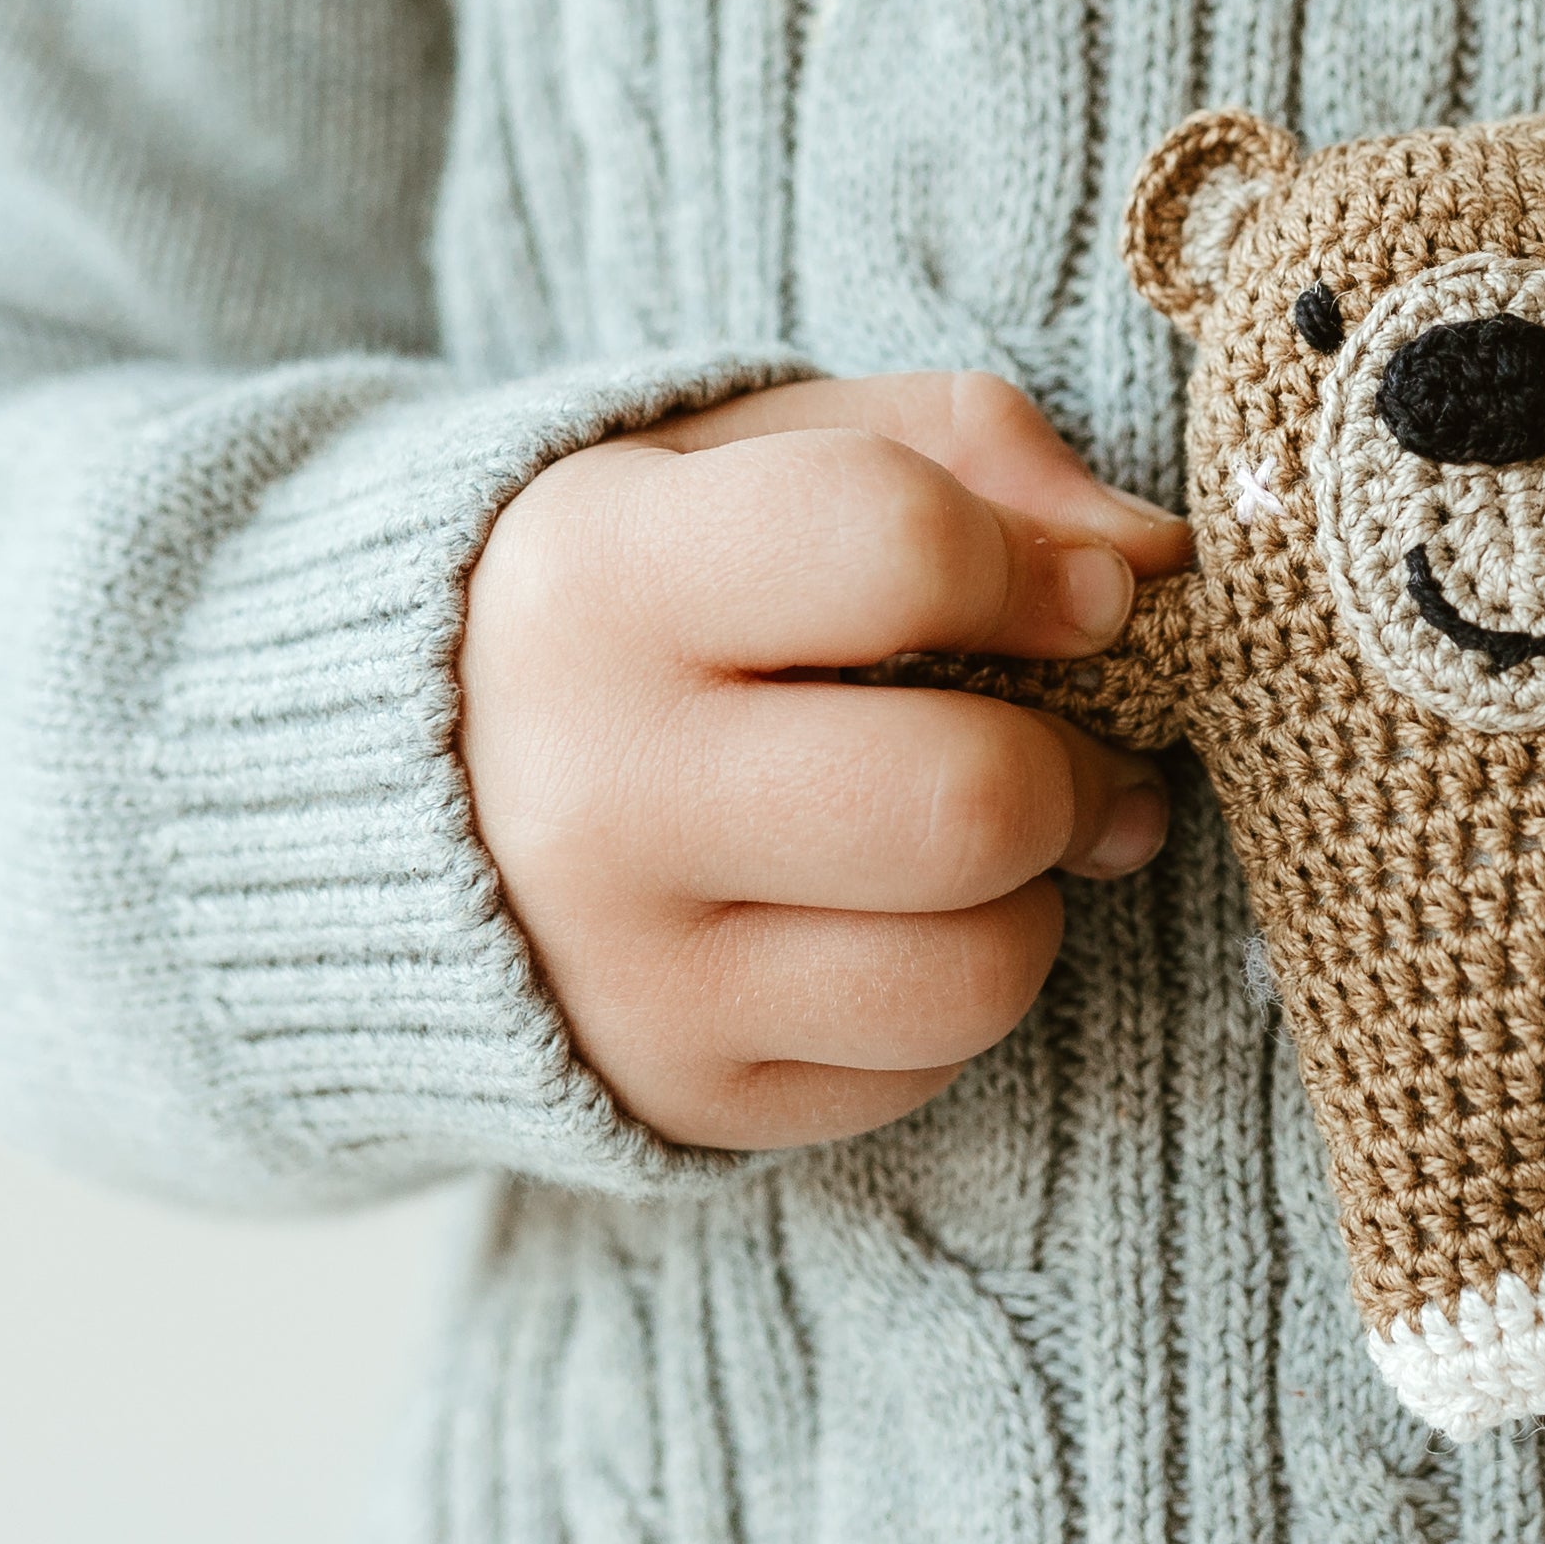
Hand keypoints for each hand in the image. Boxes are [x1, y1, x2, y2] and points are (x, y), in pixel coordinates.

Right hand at [464, 372, 1191, 1150]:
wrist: (395, 794)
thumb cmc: (642, 588)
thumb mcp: (752, 453)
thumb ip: (959, 449)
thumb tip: (1148, 556)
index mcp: (599, 576)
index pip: (897, 544)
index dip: (1042, 566)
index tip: (1077, 595)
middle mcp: (595, 790)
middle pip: (969, 796)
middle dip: (1074, 762)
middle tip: (1072, 741)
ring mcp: (631, 969)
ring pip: (977, 966)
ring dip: (1033, 890)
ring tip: (986, 832)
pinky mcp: (681, 1094)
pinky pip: (928, 1064)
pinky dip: (954, 988)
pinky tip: (890, 914)